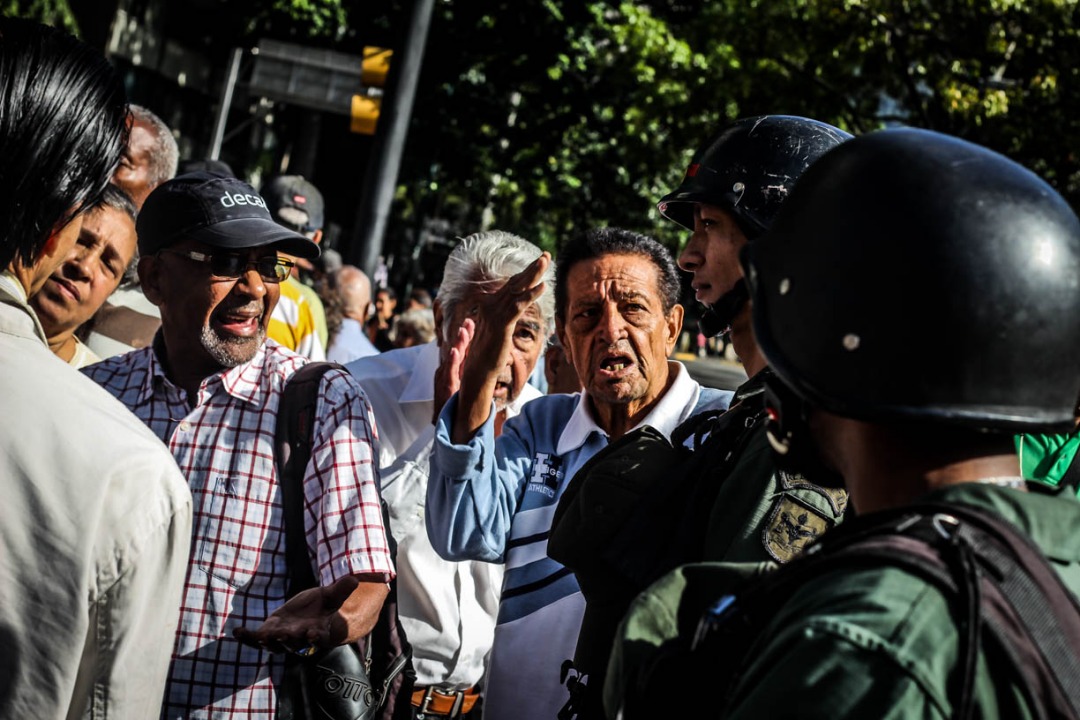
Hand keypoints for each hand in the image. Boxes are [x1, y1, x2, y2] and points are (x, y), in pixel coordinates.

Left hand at [233, 576, 365, 654]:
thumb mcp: (332, 596)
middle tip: (282, 635)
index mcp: (317, 631)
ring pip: (274, 645)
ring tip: (260, 636)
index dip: (315, 637)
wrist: (310, 615)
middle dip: (288, 640)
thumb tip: (354, 580)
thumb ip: (341, 590)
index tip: (313, 634)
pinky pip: (257, 639)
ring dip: (266, 642)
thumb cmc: (323, 607)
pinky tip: (237, 631)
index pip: (318, 637)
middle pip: (294, 643)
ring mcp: (283, 638)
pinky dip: (247, 637)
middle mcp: (300, 639)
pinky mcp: (269, 633)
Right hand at [432, 318, 473, 424]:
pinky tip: (454, 351)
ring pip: (453, 357)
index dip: (467, 336)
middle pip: (457, 349)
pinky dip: (451, 360)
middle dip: (464, 335)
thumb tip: (487, 360)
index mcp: (455, 368)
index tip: (473, 322)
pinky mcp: (445, 386)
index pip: (462, 349)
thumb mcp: (464, 383)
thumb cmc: (455, 401)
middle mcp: (449, 369)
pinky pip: (448, 372)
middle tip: (470, 321)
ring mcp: (445, 377)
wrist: (446, 420)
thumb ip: (470, 371)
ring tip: (463, 331)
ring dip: (458, 343)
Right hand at [452, 252, 550, 442]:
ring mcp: (495, 314)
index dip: (525, 273)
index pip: (511, 285)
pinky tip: (542, 287)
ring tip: (545, 261)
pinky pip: (517, 306)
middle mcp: (491, 306)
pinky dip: (530, 295)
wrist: (477, 371)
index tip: (538, 262)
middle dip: (531, 268)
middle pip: (515, 282)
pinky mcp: (501, 325)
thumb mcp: (498, 331)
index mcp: (491, 306)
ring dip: (532, 274)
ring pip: (516, 289)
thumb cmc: (487, 354)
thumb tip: (511, 310)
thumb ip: (503, 317)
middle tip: (546, 254)